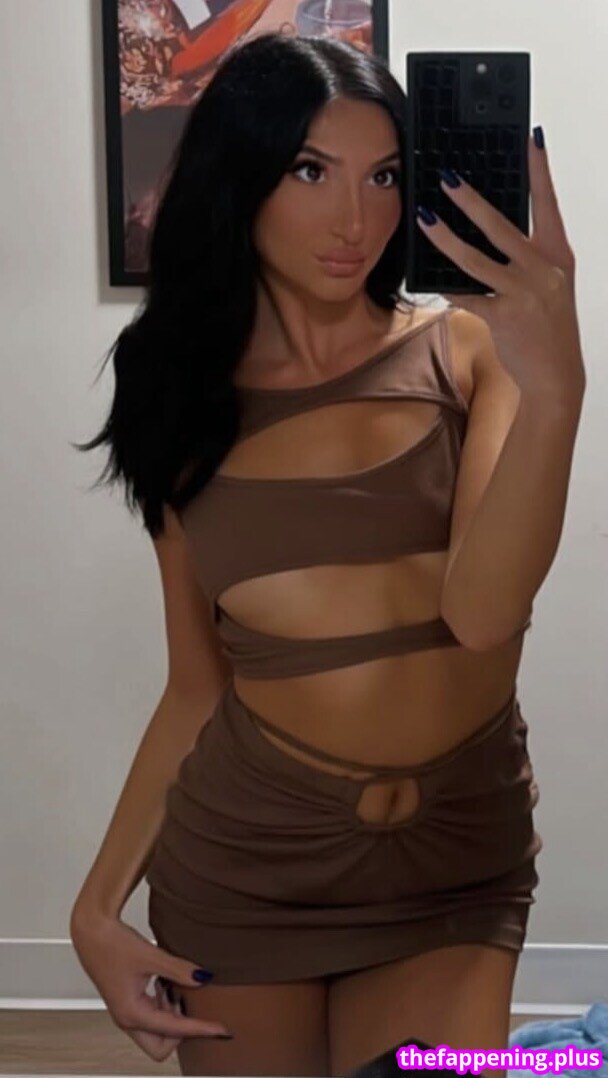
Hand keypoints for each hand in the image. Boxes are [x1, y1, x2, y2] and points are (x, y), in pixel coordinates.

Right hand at [70, 910, 229, 1061]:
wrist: (91, 930)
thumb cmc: (112, 943)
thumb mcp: (151, 955)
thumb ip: (179, 970)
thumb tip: (204, 979)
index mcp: (132, 1014)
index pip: (175, 1031)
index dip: (201, 1029)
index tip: (222, 1029)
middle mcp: (127, 1019)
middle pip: (162, 1046)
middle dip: (182, 1031)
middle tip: (193, 1005)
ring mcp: (126, 1013)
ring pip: (157, 1032)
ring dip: (173, 1015)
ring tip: (177, 986)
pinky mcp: (127, 1002)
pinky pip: (152, 1016)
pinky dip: (164, 1005)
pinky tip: (167, 982)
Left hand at [416, 129, 584, 399]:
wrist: (556, 374)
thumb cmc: (548, 327)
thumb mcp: (549, 285)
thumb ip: (527, 259)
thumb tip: (489, 232)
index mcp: (558, 256)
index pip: (548, 204)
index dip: (540, 170)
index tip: (532, 137)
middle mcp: (543, 270)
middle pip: (501, 226)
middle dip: (471, 200)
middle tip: (448, 178)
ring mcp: (523, 293)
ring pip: (476, 259)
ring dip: (445, 238)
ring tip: (426, 219)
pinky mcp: (503, 317)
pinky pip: (467, 295)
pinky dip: (446, 287)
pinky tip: (428, 279)